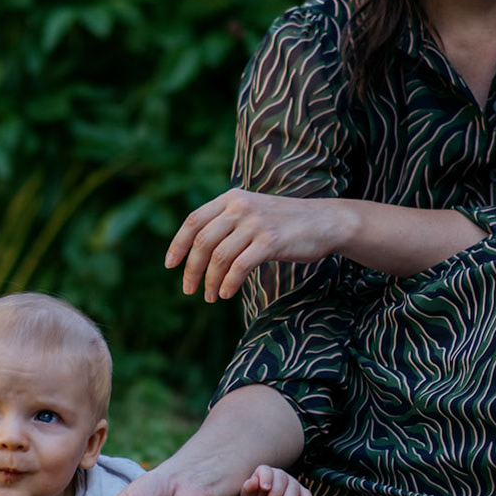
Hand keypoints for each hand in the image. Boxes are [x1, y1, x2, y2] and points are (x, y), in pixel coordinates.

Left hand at [166, 188, 350, 301]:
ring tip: (209, 297)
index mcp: (231, 199)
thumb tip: (197, 252)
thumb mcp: (252, 212)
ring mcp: (255, 224)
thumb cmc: (285, 223)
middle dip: (191, 269)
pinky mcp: (271, 241)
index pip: (193, 221)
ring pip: (218, 257)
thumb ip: (226, 223)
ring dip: (209, 281)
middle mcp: (240, 207)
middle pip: (202, 241)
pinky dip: (228, 283)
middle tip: (189, 290)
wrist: (325, 222)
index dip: (177, 244)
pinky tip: (225, 294)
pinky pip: (239, 266)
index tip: (170, 265)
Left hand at [237, 465, 311, 495]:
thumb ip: (248, 488)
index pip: (267, 471)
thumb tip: (253, 480)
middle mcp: (279, 476)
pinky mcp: (302, 495)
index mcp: (264, 474)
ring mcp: (292, 485)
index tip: (265, 488)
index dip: (266, 478)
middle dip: (277, 493)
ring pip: (295, 488)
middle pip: (282, 478)